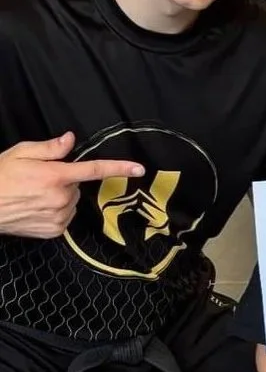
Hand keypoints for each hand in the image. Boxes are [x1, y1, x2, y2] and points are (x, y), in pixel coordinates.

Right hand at [0, 132, 144, 238]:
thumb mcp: (21, 153)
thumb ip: (49, 148)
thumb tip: (71, 140)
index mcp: (55, 176)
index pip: (94, 170)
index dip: (118, 168)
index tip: (138, 168)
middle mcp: (61, 198)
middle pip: (77, 186)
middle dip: (64, 181)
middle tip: (39, 180)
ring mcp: (59, 217)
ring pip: (72, 202)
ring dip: (60, 197)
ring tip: (34, 194)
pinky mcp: (55, 231)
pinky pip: (65, 217)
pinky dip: (56, 212)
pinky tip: (36, 208)